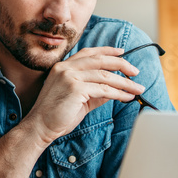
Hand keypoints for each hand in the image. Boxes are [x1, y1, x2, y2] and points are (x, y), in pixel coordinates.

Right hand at [22, 46, 142, 143]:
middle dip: (121, 64)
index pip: (89, 53)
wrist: (40, 126)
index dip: (107, 51)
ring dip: (125, 83)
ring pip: (105, 75)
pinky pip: (104, 89)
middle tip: (135, 72)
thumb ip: (94, 90)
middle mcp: (66, 68)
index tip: (122, 52)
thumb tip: (115, 88)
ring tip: (137, 88)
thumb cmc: (57, 114)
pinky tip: (126, 97)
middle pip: (100, 60)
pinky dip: (118, 93)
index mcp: (63, 66)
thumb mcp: (78, 98)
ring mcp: (70, 77)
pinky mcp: (76, 89)